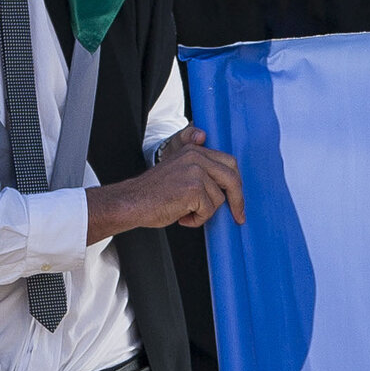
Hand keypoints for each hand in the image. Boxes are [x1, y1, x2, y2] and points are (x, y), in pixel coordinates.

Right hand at [87, 129, 242, 238]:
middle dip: (238, 199)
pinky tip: (181, 216)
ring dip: (205, 212)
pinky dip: (197, 220)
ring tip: (185, 212)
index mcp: (193, 150)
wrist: (131, 202)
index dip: (236, 183)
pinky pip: (208, 211)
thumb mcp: (179, 172)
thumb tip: (229, 189)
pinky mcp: (194, 188)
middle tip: (238, 216)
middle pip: (232, 177)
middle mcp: (196, 157)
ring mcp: (195, 171)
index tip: (238, 200)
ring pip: (219, 199)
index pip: (228, 162)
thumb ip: (201, 172)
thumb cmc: (153, 194)